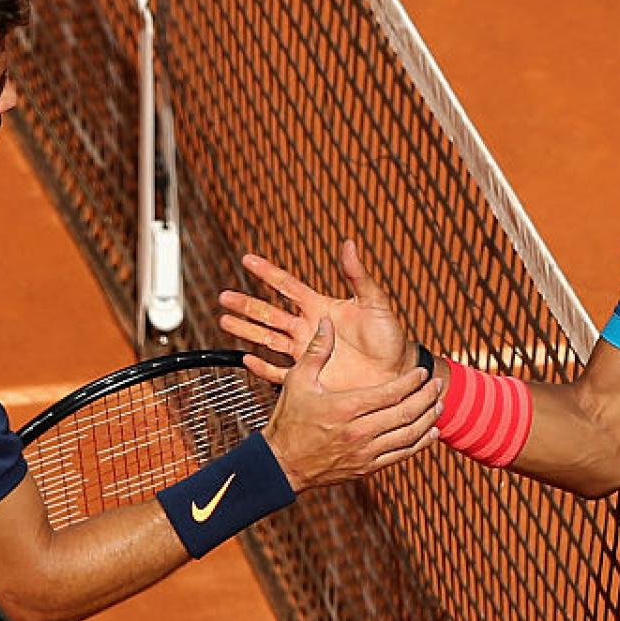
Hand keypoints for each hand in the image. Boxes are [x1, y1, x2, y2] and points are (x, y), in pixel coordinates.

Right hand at [218, 240, 415, 391]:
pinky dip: (262, 367)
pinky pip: (280, 372)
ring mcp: (307, 353)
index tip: (246, 259)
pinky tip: (246, 359)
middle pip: (269, 313)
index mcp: (321, 308)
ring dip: (246, 330)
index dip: (267, 272)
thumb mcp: (375, 303)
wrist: (396, 373)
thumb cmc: (390, 338)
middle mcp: (309, 329)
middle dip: (246, 304)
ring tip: (224, 320)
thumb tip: (348, 243)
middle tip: (223, 296)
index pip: (287, 286)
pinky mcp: (311, 377)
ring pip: (268, 339)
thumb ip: (358, 276)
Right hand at [261, 318, 441, 489]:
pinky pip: (401, 455)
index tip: (422, 372)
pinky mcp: (366, 468)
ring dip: (428, 419)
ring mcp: (364, 452)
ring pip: (408, 435)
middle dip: (426, 397)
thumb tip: (327, 320)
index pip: (390, 394)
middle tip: (438, 384)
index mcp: (345, 408)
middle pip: (405, 413)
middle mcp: (359, 432)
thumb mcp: (298, 381)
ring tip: (439, 405)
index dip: (411, 382)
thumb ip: (317, 351)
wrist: (282, 465)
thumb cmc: (288, 420)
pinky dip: (420, 443)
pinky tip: (431, 431)